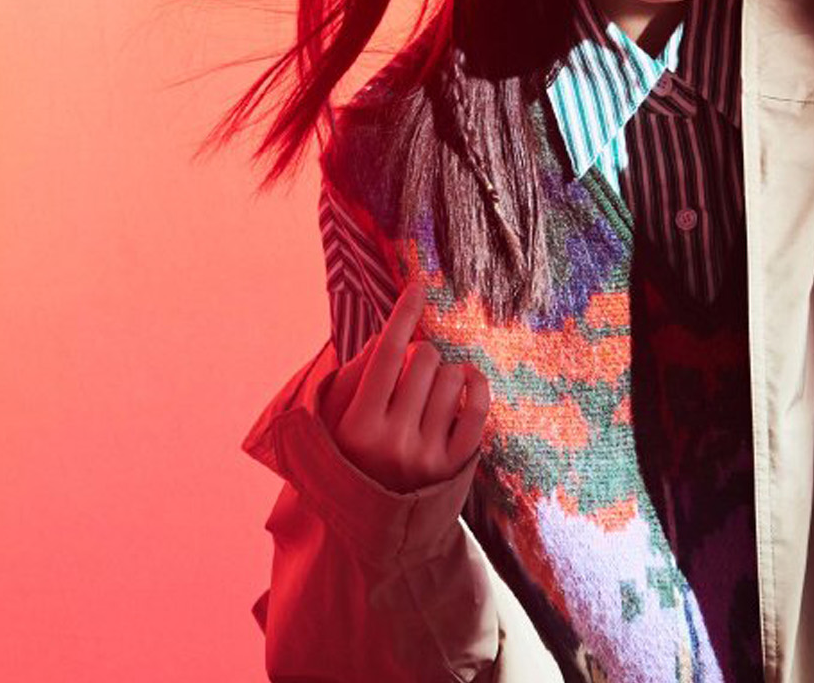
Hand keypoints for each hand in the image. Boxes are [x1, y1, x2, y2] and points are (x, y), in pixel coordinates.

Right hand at [316, 279, 490, 493]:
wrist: (375, 527)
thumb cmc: (350, 458)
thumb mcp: (334, 420)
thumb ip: (355, 374)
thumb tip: (390, 334)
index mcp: (356, 425)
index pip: (386, 353)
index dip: (403, 314)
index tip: (418, 286)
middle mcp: (392, 441)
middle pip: (424, 359)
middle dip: (421, 353)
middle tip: (411, 371)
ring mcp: (427, 455)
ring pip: (452, 377)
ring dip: (443, 373)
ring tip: (428, 392)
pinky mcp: (455, 465)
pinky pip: (479, 407)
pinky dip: (475, 384)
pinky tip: (465, 380)